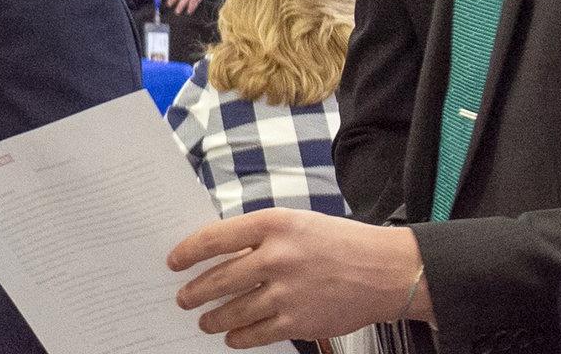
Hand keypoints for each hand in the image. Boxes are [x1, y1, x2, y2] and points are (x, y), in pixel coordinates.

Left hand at [167, 208, 425, 346]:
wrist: (387, 271)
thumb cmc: (340, 243)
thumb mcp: (298, 224)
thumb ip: (260, 238)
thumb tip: (218, 256)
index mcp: (274, 225)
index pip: (215, 238)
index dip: (188, 252)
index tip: (173, 262)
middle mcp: (278, 257)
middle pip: (219, 279)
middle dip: (194, 292)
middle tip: (183, 298)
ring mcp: (287, 292)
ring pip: (233, 310)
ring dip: (212, 318)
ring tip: (203, 321)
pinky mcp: (299, 322)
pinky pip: (255, 334)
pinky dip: (238, 337)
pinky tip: (231, 337)